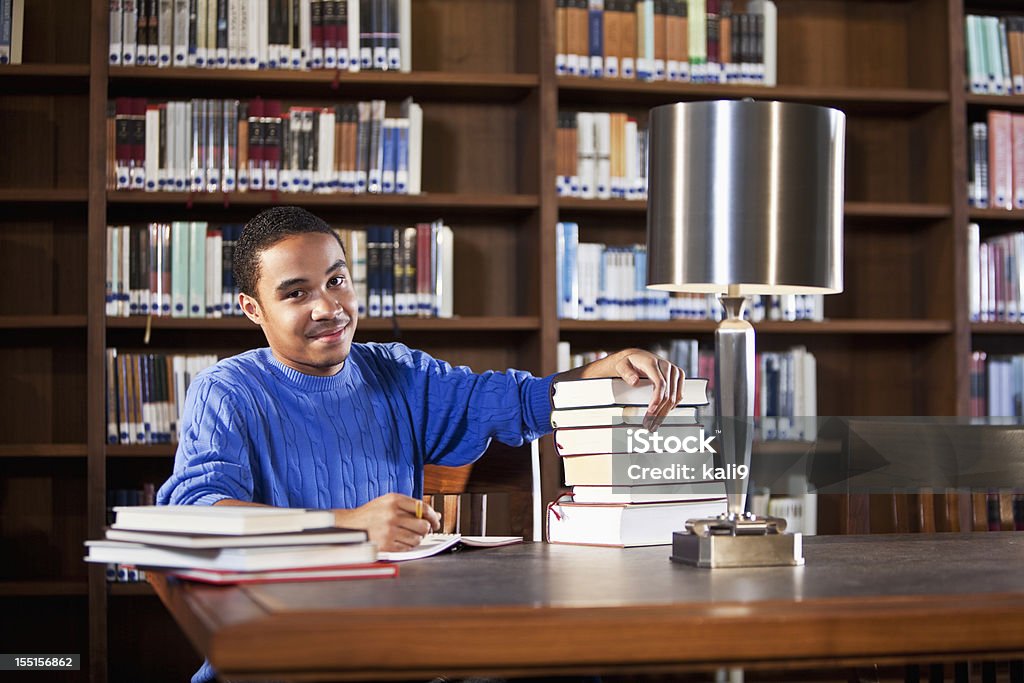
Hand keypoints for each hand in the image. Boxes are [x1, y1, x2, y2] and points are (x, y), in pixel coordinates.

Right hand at [334, 493, 440, 551]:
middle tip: (423, 530)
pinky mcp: (386, 544)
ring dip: (417, 539)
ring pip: (417, 538)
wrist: (350, 525)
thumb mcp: (389, 502)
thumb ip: (411, 507)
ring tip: (410, 536)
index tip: (436, 521)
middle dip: (426, 529)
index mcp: (394, 500)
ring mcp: (389, 530)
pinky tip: (402, 541)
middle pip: (423, 525)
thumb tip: (435, 515)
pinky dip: (408, 546)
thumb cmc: (372, 514)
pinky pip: (407, 548)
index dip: (433, 516)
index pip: (423, 507)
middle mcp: (392, 514)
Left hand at [560, 348, 685, 430]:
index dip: (657, 399)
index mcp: (653, 363)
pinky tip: (663, 413)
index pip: (660, 383)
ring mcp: (674, 371)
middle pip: (668, 393)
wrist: (638, 357)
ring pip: (675, 397)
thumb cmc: (629, 362)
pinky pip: (679, 395)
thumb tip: (634, 381)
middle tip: (649, 424)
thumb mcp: (621, 365)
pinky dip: (672, 406)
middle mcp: (666, 366)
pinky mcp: (679, 376)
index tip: (651, 411)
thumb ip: (626, 372)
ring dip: (665, 412)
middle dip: (659, 411)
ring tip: (655, 423)